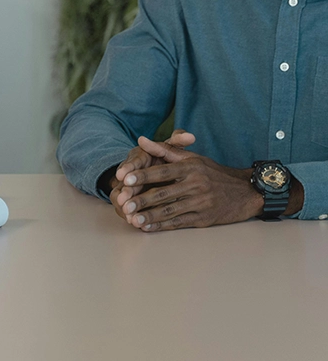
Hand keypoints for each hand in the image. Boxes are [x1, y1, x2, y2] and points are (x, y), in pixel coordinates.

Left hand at [117, 141, 262, 230]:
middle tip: (123, 203)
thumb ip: (165, 150)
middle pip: (163, 193)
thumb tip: (141, 140)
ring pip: (170, 210)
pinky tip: (148, 227)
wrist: (245, 192)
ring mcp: (201, 204)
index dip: (143, 176)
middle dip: (142, 199)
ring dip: (149, 216)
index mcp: (191, 168)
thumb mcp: (193, 157)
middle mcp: (196, 185)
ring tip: (132, 218)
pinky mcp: (204, 219)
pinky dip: (162, 226)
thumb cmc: (214, 172)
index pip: (162, 171)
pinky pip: (179, 222)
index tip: (125, 179)